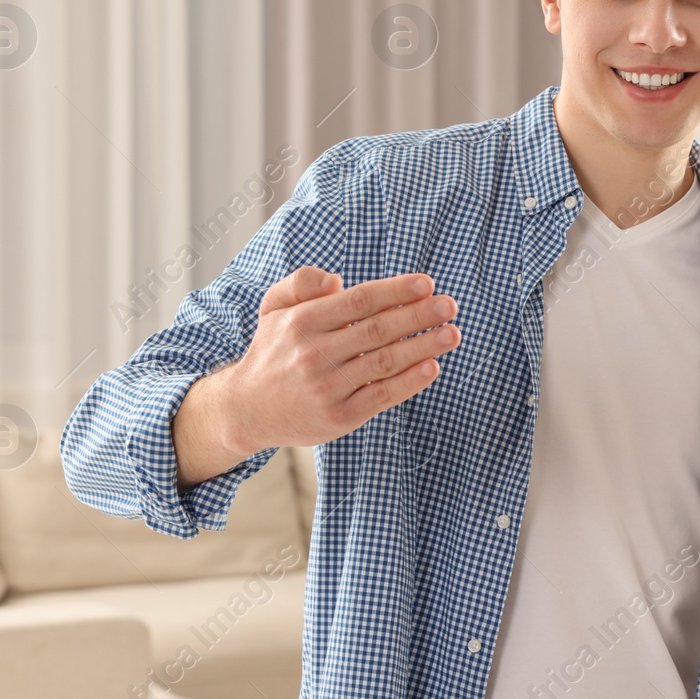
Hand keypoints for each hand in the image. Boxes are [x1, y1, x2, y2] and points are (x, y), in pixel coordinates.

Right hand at [218, 267, 461, 453]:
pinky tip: (432, 367)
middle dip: (419, 316)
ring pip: (384, 363)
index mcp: (302, 322)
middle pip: (378, 330)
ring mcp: (327, 388)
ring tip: (452, 334)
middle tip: (449, 305)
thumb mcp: (273, 308)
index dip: (395, 291)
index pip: (359, 301)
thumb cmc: (273, 350)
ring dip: (423, 347)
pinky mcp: (339, 417)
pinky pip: (381, 396)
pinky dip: (409, 382)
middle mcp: (314, 354)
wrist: (247, 409)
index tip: (426, 283)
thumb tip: (336, 281)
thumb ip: (301, 283)